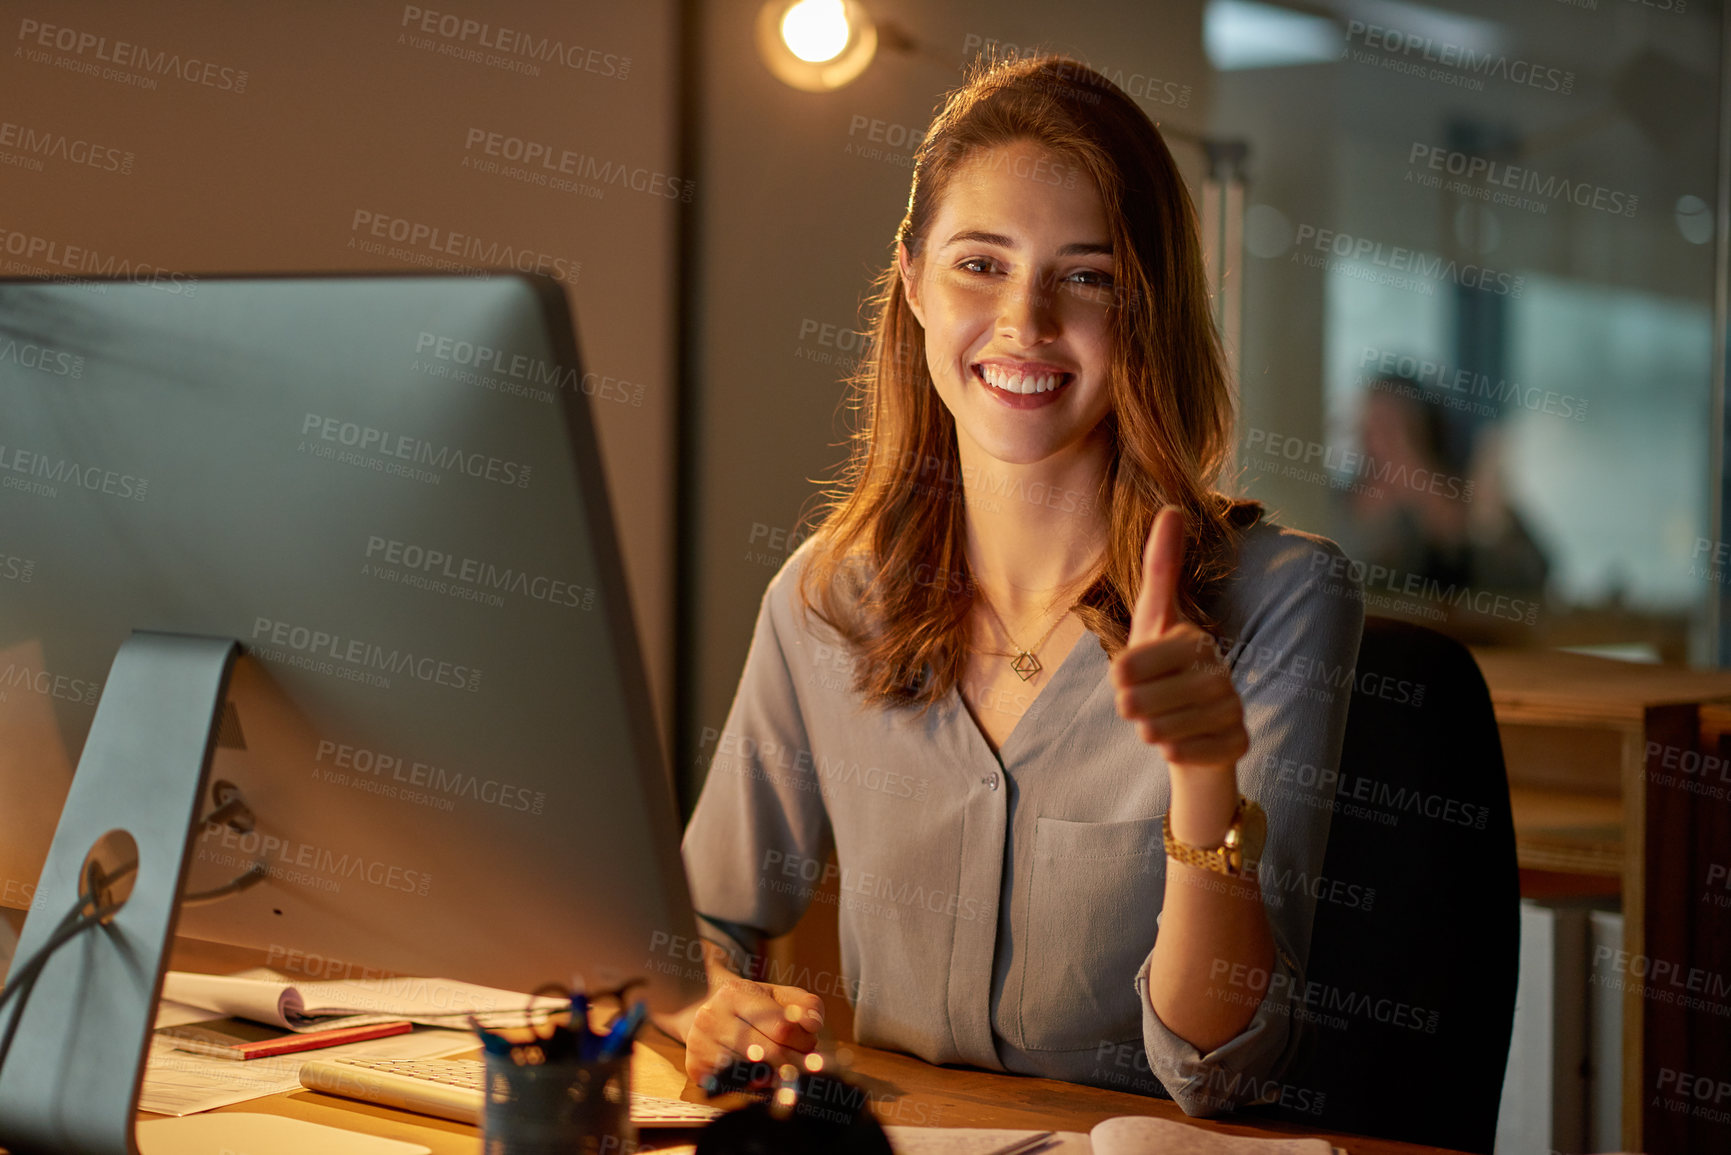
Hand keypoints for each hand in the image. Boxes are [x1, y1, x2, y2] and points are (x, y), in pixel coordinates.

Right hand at [678, 964, 824, 1085]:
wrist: (706, 1012)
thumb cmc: (751, 1006)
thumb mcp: (779, 996)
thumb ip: (806, 1005)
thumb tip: (813, 1025)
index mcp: (735, 992)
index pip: (782, 1028)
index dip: (804, 1041)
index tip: (810, 1043)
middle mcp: (712, 1016)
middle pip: (769, 1054)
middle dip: (795, 1062)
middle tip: (803, 1062)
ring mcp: (700, 1044)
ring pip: (754, 1073)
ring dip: (777, 1075)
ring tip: (782, 1066)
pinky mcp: (696, 1068)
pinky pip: (737, 1086)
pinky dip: (755, 1086)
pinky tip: (761, 1076)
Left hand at [1111, 508, 1248, 774]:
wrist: (1195, 725)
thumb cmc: (1164, 667)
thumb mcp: (1153, 618)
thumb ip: (1161, 567)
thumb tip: (1173, 508)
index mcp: (1195, 640)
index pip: (1128, 665)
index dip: (1120, 676)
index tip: (1126, 676)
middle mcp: (1220, 673)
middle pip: (1142, 703)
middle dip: (1131, 707)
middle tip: (1137, 705)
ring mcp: (1233, 709)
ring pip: (1163, 732)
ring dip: (1150, 730)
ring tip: (1155, 722)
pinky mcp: (1238, 744)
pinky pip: (1185, 756)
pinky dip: (1173, 753)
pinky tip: (1177, 744)